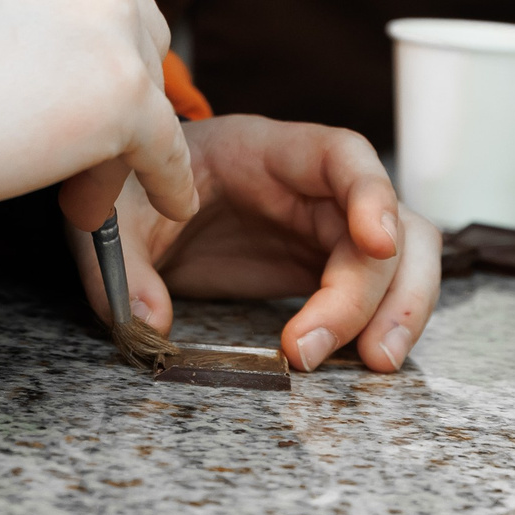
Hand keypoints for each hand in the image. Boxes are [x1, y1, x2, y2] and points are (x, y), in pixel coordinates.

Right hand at [0, 0, 194, 220]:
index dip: (97, 14)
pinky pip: (164, 144)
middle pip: (135, 14)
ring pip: (147, 79)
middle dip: (110, 73)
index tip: (81, 56)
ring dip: (120, 131)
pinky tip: (169, 202)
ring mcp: (109, 10)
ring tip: (76, 190)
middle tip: (70, 129)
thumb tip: (58, 39)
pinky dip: (166, 178)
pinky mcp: (122, 88)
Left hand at [62, 115, 438, 372]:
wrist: (140, 203)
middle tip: (316, 349)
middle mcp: (313, 186)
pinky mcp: (324, 266)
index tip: (376, 244)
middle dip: (371, 289)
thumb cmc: (134, 186)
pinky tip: (358, 362)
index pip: (343, 156)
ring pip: (401, 260)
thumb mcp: (113, 214)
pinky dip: (378, 324)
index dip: (371, 194)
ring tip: (375, 364)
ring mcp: (327, 226)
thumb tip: (147, 322)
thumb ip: (123, 264)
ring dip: (401, 310)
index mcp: (267, 150)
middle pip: (387, 223)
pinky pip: (376, 292)